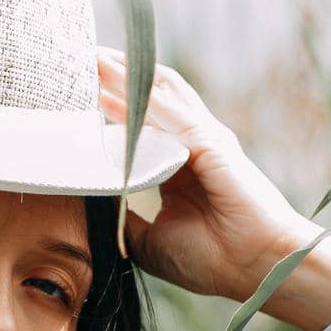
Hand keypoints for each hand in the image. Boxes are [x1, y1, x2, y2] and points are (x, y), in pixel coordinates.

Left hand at [96, 47, 318, 300]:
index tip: (75, 95)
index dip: (110, 107)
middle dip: (115, 78)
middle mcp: (190, 145)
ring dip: (123, 78)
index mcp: (176, 166)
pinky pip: (167, 116)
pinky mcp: (210, 142)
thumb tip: (85, 202)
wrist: (255, 269)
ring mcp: (202, 139)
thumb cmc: (210, 260)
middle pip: (148, 100)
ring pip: (157, 98)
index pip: (139, 126)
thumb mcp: (146, 239)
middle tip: (79, 61)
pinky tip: (108, 93)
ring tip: (91, 60)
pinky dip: (137, 104)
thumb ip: (120, 216)